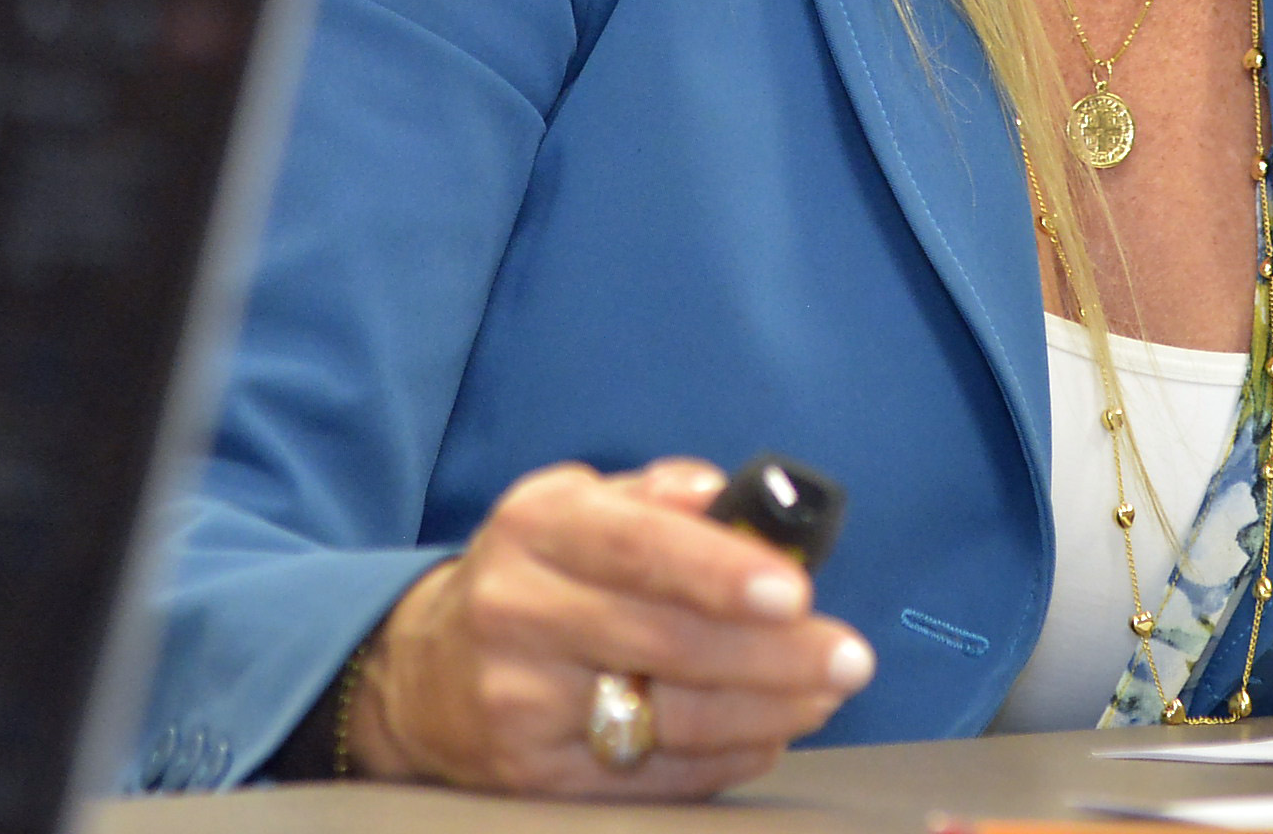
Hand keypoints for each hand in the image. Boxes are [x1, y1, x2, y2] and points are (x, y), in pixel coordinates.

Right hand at [346, 457, 874, 795]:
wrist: (423, 671)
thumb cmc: (537, 573)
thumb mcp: (577, 506)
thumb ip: (656, 496)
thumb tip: (723, 496)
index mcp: (537, 527)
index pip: (637, 546)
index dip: (720, 571)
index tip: (795, 592)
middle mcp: (518, 611)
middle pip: (665, 643)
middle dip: (773, 655)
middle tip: (849, 657)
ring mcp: (520, 702)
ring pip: (666, 719)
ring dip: (765, 711)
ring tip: (825, 693)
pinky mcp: (534, 777)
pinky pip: (652, 777)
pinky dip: (725, 759)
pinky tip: (770, 733)